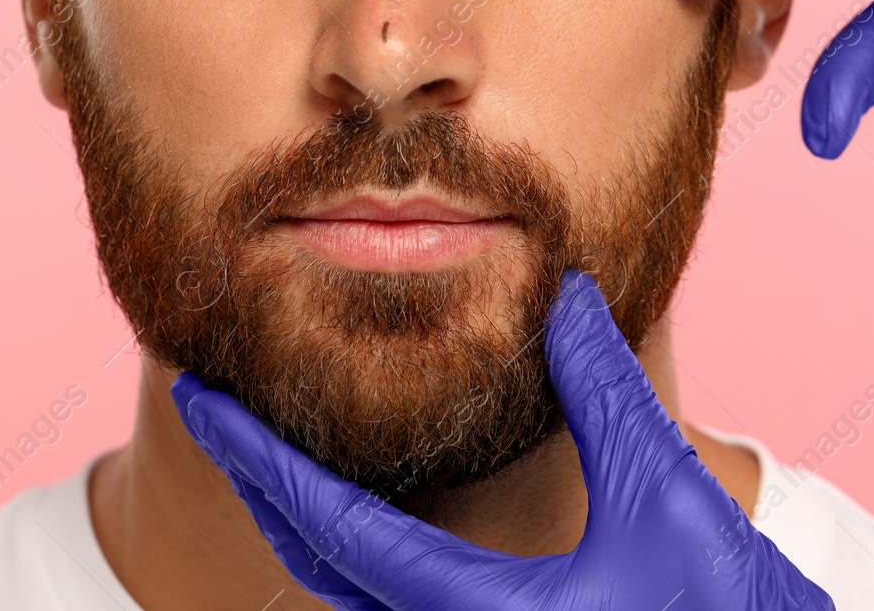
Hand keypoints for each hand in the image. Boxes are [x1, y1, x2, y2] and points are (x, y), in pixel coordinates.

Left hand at [172, 269, 832, 610]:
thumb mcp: (669, 502)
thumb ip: (608, 397)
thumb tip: (567, 294)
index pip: (336, 526)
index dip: (262, 455)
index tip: (204, 400)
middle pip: (322, 569)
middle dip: (265, 486)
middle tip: (221, 413)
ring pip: (351, 601)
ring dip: (308, 524)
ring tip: (281, 455)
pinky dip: (359, 560)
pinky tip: (372, 521)